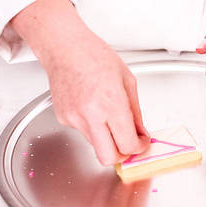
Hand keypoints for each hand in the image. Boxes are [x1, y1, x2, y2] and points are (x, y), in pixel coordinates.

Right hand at [47, 36, 149, 165]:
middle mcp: (91, 115)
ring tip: (108, 116)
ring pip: (96, 146)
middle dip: (122, 155)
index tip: (141, 142)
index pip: (128, 144)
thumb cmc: (95, 57)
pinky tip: (92, 107)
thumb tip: (141, 133)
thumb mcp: (128, 81)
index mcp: (111, 103)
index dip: (139, 148)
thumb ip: (136, 113)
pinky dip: (92, 126)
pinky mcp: (64, 119)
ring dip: (107, 138)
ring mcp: (74, 119)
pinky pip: (84, 132)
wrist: (65, 48)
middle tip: (128, 143)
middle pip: (108, 157)